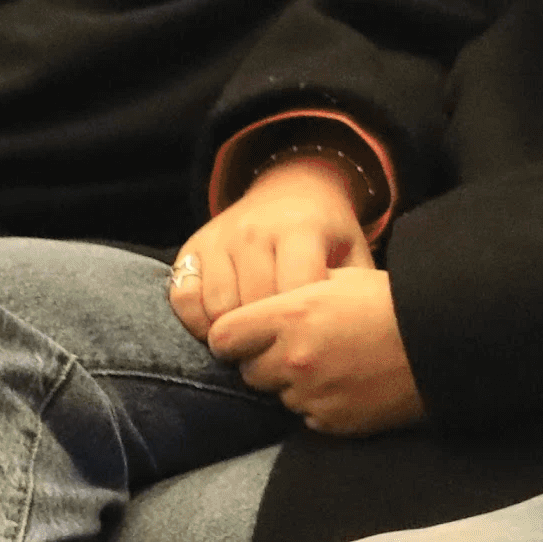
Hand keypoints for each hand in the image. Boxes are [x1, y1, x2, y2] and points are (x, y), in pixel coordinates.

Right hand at [170, 155, 371, 343]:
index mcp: (301, 228)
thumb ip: (354, 289)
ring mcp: (219, 238)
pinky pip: (182, 298)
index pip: (294, 292)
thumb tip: (361, 338)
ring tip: (254, 344)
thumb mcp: (353, 250)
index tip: (308, 346)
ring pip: (217, 308)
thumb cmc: (327, 233)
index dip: (300, 327)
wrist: (292, 188)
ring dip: (233, 335)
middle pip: (253, 306)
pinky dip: (195, 322)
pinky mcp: (191, 248)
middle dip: (268, 337)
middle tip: (280, 355)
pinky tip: (219, 329)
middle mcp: (255, 231)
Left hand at [208, 269, 425, 436]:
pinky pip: (307, 414)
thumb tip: (269, 307)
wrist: (444, 340)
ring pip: (278, 395)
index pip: (223, 336)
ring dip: (294, 383)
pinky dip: (321, 402)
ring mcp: (310, 395)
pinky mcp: (330, 421)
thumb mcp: (344, 279)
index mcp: (292, 315)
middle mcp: (293, 359)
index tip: (249, 334)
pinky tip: (350, 382)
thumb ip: (297, 293)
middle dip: (266, 360)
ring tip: (334, 363)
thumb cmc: (395, 302)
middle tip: (301, 347)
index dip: (234, 336)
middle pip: (248, 370)